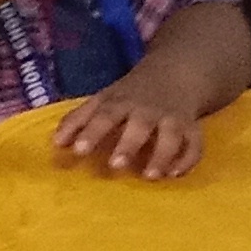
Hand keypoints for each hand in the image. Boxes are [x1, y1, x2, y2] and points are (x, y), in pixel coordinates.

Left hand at [56, 79, 204, 177]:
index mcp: (121, 102)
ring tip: (150, 176)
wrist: (175, 73)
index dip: (91, 132)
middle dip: (128, 144)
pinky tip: (175, 175)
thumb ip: (78, 120)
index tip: (77, 151)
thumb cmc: (129, 94)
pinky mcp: (192, 128)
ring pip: (171, 136)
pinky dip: (188, 159)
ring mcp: (171, 118)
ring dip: (162, 155)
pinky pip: (195, 144)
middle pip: (139, 125)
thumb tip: (55, 145)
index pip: (104, 115)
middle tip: (115, 165)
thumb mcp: (102, 99)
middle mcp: (147, 110)